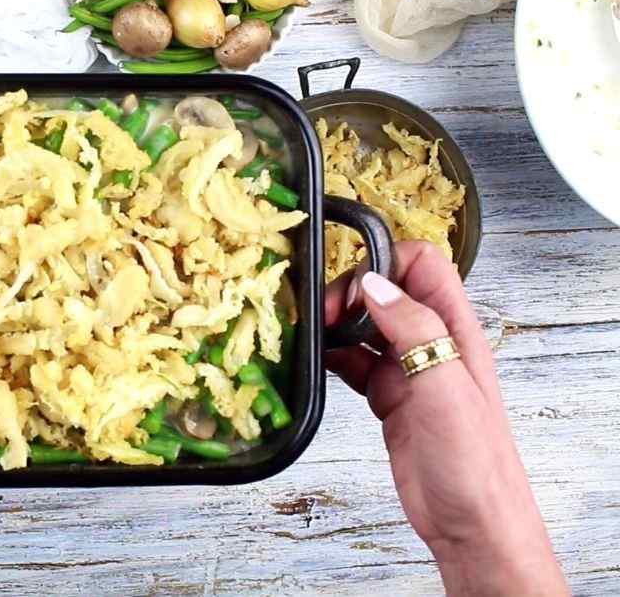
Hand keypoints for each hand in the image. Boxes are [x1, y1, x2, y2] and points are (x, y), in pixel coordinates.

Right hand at [324, 241, 566, 595]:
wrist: (470, 522)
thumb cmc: (473, 461)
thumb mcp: (446, 388)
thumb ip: (414, 330)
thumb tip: (374, 284)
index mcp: (455, 331)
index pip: (423, 266)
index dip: (385, 263)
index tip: (352, 287)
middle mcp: (431, 344)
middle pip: (386, 290)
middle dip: (350, 292)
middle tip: (324, 316)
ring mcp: (408, 371)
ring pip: (366, 326)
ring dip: (337, 323)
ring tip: (312, 334)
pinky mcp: (387, 398)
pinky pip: (353, 363)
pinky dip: (332, 356)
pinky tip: (317, 360)